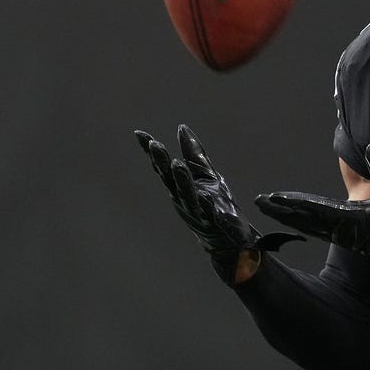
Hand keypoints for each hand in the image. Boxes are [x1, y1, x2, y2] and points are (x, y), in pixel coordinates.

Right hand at [135, 125, 302, 281]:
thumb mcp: (206, 175)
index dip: (153, 152)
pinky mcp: (217, 225)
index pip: (164, 168)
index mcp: (182, 188)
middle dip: (163, 163)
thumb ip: (194, 154)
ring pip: (189, 196)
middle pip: (172, 180)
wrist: (229, 241)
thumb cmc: (216, 205)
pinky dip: (210, 209)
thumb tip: (181, 128)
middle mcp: (186, 200)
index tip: (140, 134)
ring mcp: (200, 214)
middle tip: (155, 145)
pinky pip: (213, 217)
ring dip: (183, 181)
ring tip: (178, 166)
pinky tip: (209, 201)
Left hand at [255, 144, 369, 284]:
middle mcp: (344, 231)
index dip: (292, 202)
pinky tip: (299, 221)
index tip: (272, 197)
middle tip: (259, 202)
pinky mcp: (352, 241)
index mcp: (351, 219)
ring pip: (311, 227)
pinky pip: (322, 231)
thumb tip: (369, 148)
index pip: (314, 208)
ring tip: (272, 208)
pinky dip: (306, 224)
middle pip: (305, 219)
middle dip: (282, 210)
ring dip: (290, 217)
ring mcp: (347, 238)